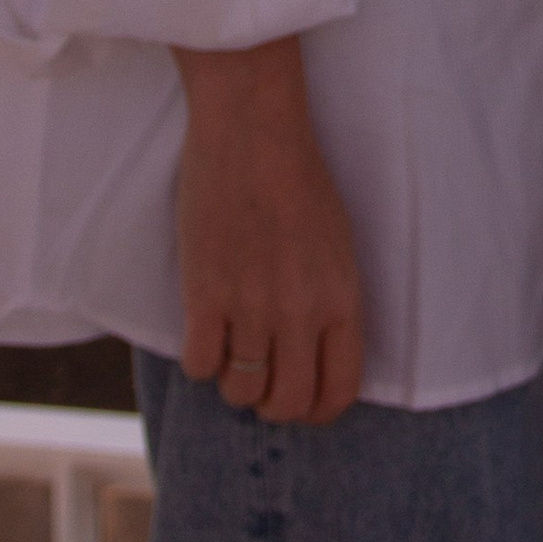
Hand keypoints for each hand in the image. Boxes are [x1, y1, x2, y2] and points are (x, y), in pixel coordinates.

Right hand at [173, 36, 365, 423]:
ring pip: (241, 391)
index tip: (300, 400)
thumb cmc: (298, 180)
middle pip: (287, 405)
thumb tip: (315, 356)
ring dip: (233, 380)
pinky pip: (200, 364)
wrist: (253, 130)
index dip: (317, 411)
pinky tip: (204, 329)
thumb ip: (330, 303)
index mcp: (342, 299)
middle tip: (259, 380)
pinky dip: (200, 358)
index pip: (338, 392)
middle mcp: (301, 312)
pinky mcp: (206, 293)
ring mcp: (253, 305)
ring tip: (231, 347)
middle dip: (272, 404)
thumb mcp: (337, 246)